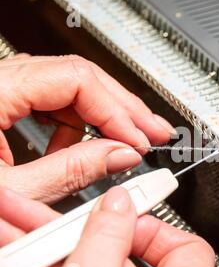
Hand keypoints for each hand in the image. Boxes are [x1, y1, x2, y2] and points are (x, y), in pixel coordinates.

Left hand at [0, 54, 175, 203]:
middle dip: (123, 109)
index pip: (77, 80)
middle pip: (80, 75)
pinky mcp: (5, 96)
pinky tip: (79, 148)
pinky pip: (52, 99)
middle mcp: (0, 78)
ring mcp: (3, 85)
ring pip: (70, 86)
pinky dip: (73, 124)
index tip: (140, 142)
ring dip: (100, 119)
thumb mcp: (15, 191)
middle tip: (154, 132)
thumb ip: (71, 171)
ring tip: (117, 148)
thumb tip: (122, 155)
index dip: (117, 112)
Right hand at [0, 186, 214, 266]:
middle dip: (65, 226)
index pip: (185, 246)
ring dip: (38, 247)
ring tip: (6, 224)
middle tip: (34, 208)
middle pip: (113, 250)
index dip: (154, 220)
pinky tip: (8, 257)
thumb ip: (107, 242)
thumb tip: (118, 202)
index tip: (122, 205)